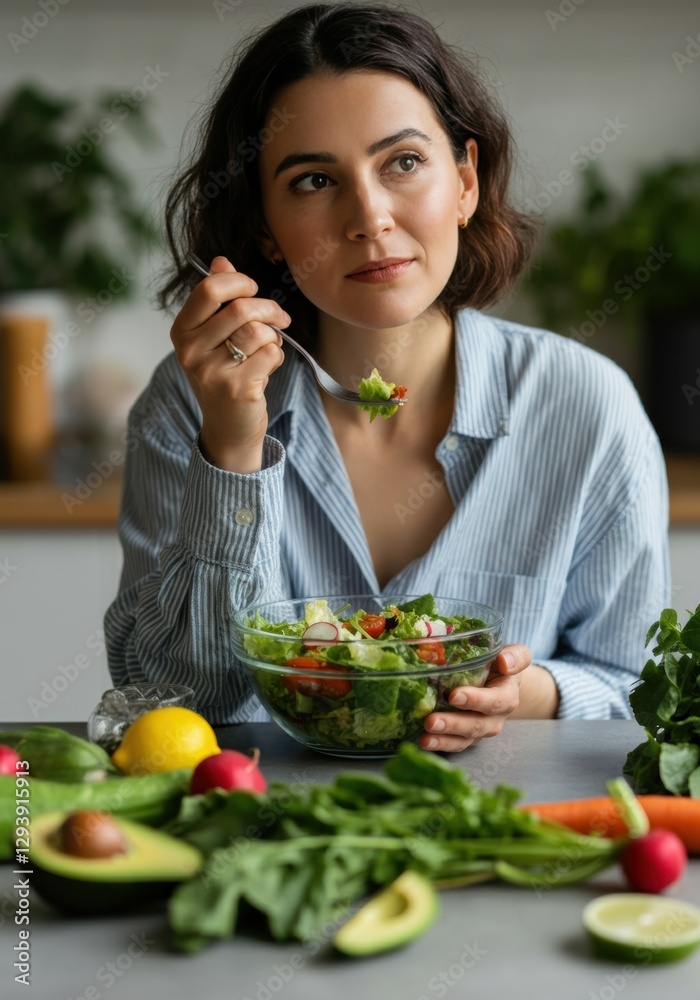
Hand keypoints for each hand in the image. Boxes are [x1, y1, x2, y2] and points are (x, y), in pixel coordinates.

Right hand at [170, 255, 291, 471]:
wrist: (228, 428)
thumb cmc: (224, 375)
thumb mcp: (213, 336)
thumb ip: (217, 299)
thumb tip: (221, 261)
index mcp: (182, 331)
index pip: (209, 289)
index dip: (240, 282)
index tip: (254, 290)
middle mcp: (190, 351)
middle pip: (241, 308)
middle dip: (269, 309)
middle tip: (280, 318)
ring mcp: (212, 372)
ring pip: (258, 331)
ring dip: (274, 335)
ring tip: (270, 346)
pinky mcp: (237, 389)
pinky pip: (271, 354)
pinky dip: (278, 356)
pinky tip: (268, 368)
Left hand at [418, 643, 531, 753]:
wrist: (503, 681)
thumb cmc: (502, 664)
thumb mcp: (514, 655)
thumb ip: (515, 656)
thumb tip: (505, 662)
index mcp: (507, 696)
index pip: (494, 701)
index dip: (476, 700)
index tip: (454, 696)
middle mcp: (496, 717)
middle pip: (476, 725)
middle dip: (453, 724)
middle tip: (431, 721)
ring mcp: (481, 730)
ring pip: (464, 739)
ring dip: (443, 740)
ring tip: (424, 738)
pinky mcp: (467, 737)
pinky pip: (455, 745)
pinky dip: (439, 745)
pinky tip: (423, 742)